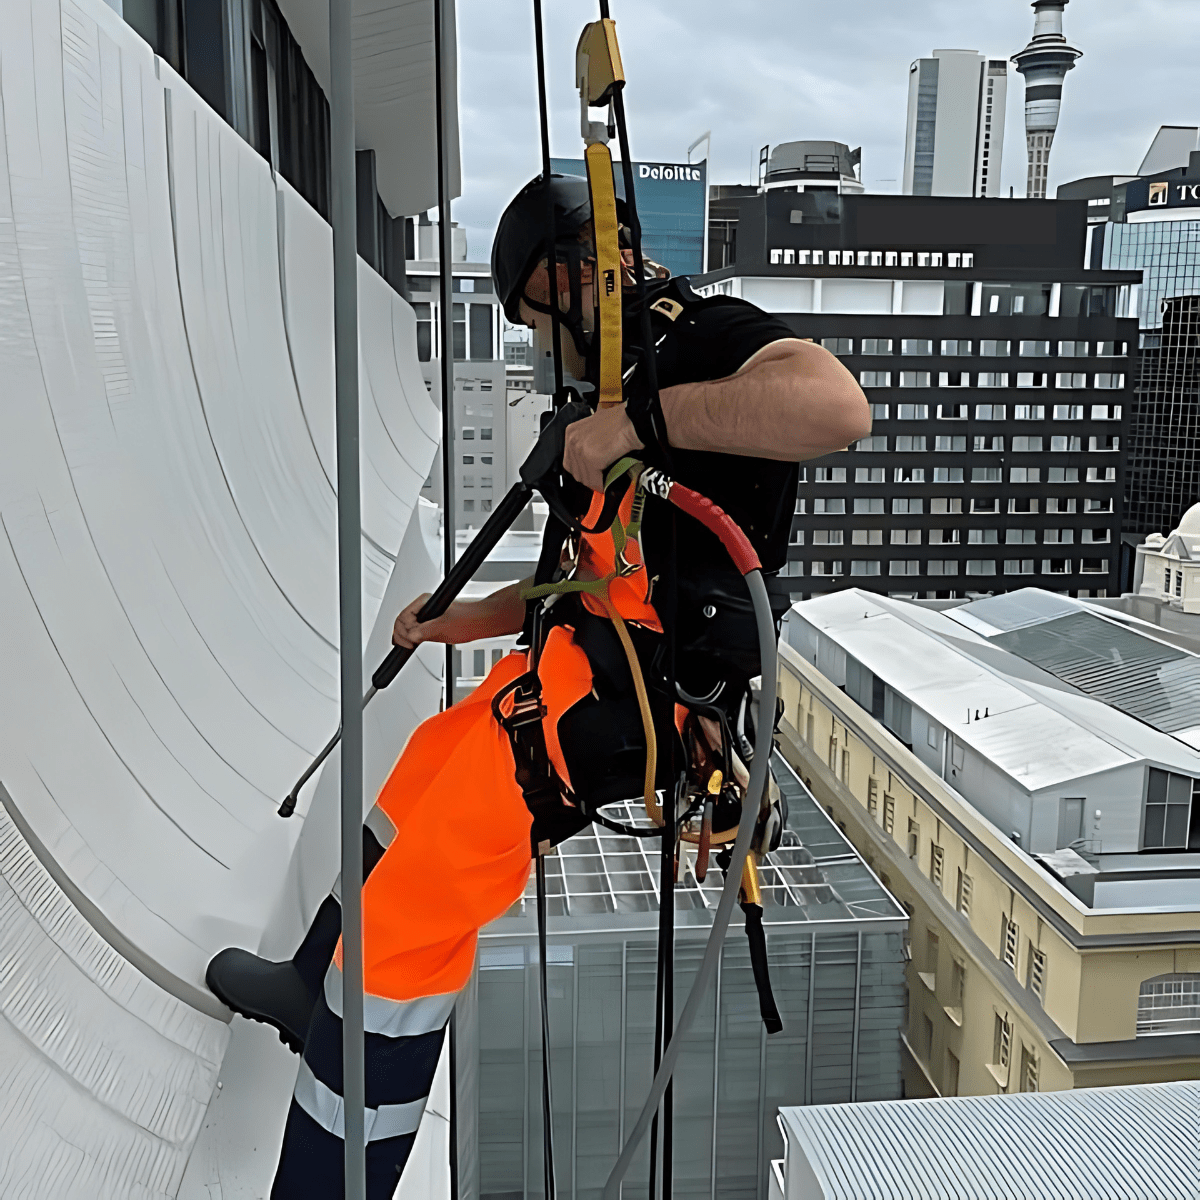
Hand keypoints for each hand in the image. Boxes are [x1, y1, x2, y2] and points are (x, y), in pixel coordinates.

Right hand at [391, 582, 528, 647]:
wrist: (486, 621)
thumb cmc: (471, 618)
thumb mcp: (443, 628)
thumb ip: (423, 632)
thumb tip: (409, 637)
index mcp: (426, 602)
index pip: (402, 617)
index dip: (402, 632)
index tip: (407, 643)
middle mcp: (426, 606)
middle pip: (403, 620)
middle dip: (402, 634)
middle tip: (407, 645)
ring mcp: (430, 614)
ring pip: (409, 625)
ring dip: (407, 636)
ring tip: (410, 645)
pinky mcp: (434, 621)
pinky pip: (417, 628)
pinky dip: (413, 636)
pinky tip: (414, 643)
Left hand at [562, 404, 642, 492]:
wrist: (630, 422)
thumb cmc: (619, 422)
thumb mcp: (596, 428)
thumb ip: (589, 443)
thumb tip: (591, 461)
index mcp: (572, 432)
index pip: (570, 461)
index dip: (582, 470)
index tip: (591, 474)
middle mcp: (572, 440)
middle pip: (576, 471)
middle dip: (589, 477)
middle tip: (600, 479)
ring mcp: (580, 450)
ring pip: (585, 477)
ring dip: (596, 482)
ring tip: (606, 480)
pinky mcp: (591, 459)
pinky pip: (595, 479)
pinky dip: (603, 483)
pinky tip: (609, 481)